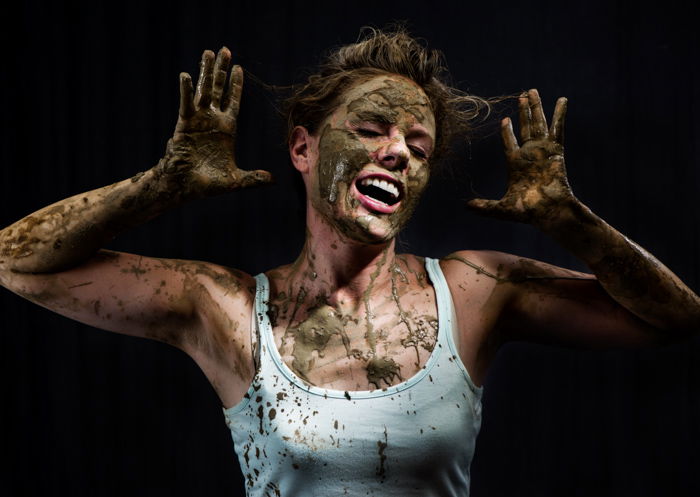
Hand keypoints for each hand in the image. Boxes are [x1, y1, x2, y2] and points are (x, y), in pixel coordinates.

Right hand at [157, 47, 271, 196]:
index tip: (238, 68)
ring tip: (208, 53)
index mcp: (226, 130)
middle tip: (225, 49)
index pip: (233, 101)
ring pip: (204, 91)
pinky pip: (186, 105)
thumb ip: (254, 178)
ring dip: (206, 72)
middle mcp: (212, 121)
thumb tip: (273, 180)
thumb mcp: (235, 181)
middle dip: (222, 70)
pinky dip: (186, 91)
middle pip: (218, 89)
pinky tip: (186, 76)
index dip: (235, 85)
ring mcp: (198, 121)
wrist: (185, 188)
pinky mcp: (185, 125)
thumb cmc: (207, 185)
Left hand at [468, 89, 575, 228]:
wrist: (548, 211)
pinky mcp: (555, 150)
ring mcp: (543, 150)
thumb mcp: (501, 208)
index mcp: (516, 165)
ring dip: (536, 107)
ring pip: (538, 123)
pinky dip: (560, 114)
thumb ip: (484, 206)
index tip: (505, 120)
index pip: (510, 143)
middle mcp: (530, 154)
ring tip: (532, 91)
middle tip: (522, 95)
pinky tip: (561, 100)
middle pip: (526, 127)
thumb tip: (466, 206)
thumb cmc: (527, 211)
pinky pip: (558, 128)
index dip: (507, 132)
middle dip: (524, 112)